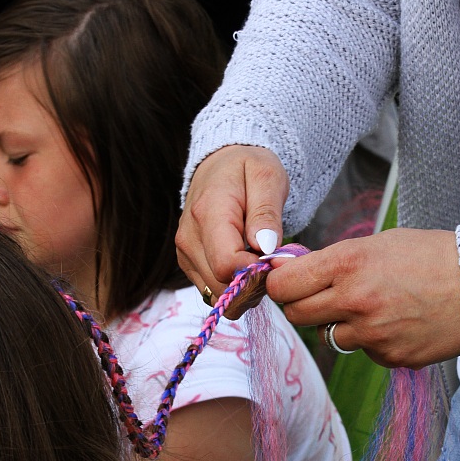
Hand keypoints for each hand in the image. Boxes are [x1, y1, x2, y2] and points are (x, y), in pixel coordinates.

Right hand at [176, 145, 288, 319]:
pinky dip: (233, 287)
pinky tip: (246, 266)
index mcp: (208, 214)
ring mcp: (185, 254)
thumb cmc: (247, 169)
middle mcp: (189, 238)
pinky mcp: (188, 264)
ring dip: (244, 288)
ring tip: (259, 261)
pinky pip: (212, 291)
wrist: (220, 166)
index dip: (256, 272)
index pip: (227, 264)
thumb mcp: (267, 177)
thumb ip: (266, 212)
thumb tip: (265, 247)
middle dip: (253, 283)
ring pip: (217, 294)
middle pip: (221, 285)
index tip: (275, 259)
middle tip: (272, 262)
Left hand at [266, 229, 459, 368]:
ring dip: (339, 324)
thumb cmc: (431, 257)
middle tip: (318, 297)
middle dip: (301, 305)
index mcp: (347, 264)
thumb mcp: (379, 244)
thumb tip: (296, 274)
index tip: (284, 283)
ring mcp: (371, 334)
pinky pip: (363, 351)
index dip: (279, 285)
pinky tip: (397, 322)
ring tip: (373, 306)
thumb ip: (335, 261)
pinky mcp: (389, 357)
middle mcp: (354, 301)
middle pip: (296, 315)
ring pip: (329, 336)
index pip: (283, 285)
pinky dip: (372, 340)